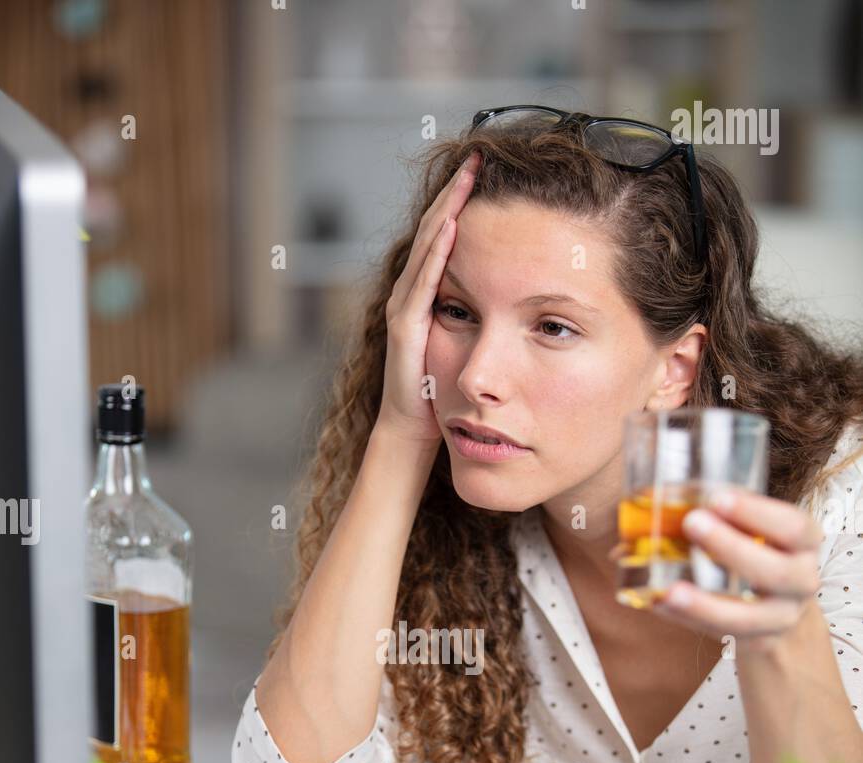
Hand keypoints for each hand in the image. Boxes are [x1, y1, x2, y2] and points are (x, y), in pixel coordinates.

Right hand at [377, 150, 480, 446]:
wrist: (418, 431)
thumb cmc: (448, 391)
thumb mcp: (477, 340)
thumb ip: (491, 313)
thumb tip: (533, 295)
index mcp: (433, 292)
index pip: (449, 235)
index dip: (467, 201)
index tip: (491, 169)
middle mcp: (414, 293)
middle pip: (436, 229)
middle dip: (457, 192)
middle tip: (479, 154)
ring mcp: (406, 308)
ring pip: (428, 247)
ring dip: (447, 210)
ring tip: (467, 177)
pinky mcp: (407, 329)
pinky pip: (424, 283)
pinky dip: (437, 253)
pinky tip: (452, 226)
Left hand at [652, 486, 824, 651]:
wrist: (781, 617)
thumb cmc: (759, 557)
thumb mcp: (755, 532)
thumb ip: (721, 515)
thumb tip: (647, 497)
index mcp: (804, 543)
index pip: (794, 527)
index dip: (758, 513)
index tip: (718, 498)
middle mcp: (801, 580)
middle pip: (777, 571)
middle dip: (731, 549)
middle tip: (692, 524)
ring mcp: (781, 616)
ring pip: (749, 617)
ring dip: (706, 603)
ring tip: (670, 590)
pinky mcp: (757, 642)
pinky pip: (723, 634)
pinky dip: (690, 619)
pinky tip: (660, 605)